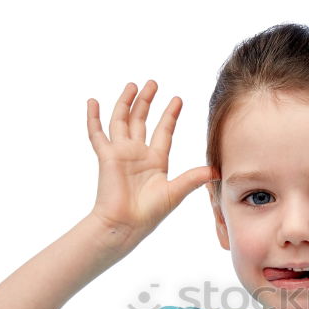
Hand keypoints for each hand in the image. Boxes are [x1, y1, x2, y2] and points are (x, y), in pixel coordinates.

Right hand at [86, 80, 216, 236]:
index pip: (164, 131)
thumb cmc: (150, 214)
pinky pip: (97, 133)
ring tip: (132, 85)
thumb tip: (216, 171)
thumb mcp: (176, 192)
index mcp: (156, 161)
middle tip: (153, 83)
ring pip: (121, 121)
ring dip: (126, 103)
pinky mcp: (106, 157)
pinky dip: (93, 117)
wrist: (125, 225)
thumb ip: (194, 178)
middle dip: (148, 102)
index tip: (177, 99)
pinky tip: (92, 101)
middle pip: (142, 121)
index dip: (170, 115)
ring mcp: (121, 154)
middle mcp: (138, 154)